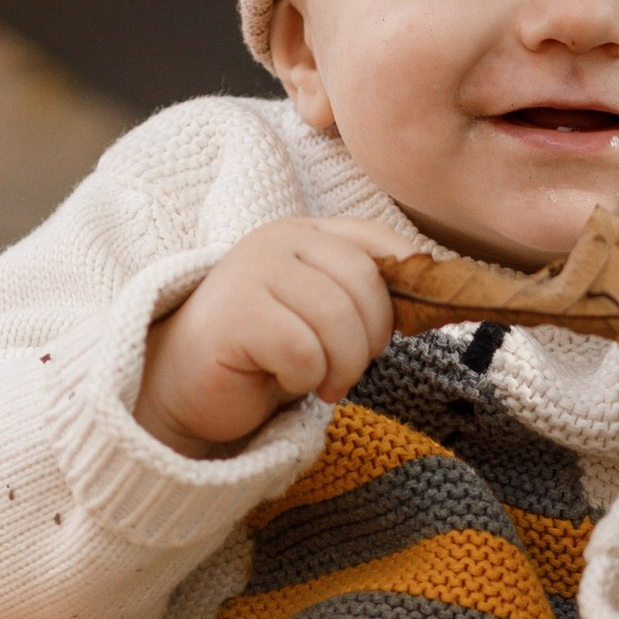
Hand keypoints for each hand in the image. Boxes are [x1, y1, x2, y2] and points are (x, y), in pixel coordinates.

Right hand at [135, 220, 394, 452]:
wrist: (186, 386)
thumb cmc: (265, 354)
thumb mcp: (324, 314)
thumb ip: (364, 292)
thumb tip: (432, 296)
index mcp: (307, 232)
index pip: (381, 241)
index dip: (405, 288)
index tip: (398, 331)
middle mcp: (279, 239)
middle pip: (366, 283)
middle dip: (370, 340)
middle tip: (345, 369)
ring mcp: (252, 270)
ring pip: (338, 320)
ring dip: (340, 367)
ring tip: (317, 380)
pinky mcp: (234, 313)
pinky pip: (303, 351)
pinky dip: (303, 379)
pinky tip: (282, 380)